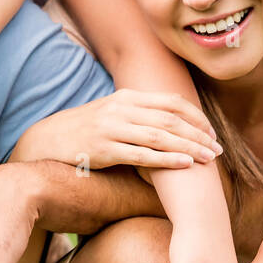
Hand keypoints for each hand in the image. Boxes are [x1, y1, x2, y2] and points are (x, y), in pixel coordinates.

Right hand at [23, 89, 221, 170]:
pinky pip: (142, 155)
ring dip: (189, 148)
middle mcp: (120, 109)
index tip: (211, 132)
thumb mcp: (109, 113)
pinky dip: (167, 159)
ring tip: (209, 159)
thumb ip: (136, 113)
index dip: (196, 116)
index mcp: (125, 97)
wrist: (44, 142)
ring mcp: (111, 128)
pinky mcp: (103, 150)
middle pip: (170, 120)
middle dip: (198, 135)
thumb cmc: (81, 131)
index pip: (170, 102)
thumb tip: (167, 122)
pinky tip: (185, 165)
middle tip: (218, 150)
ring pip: (160, 136)